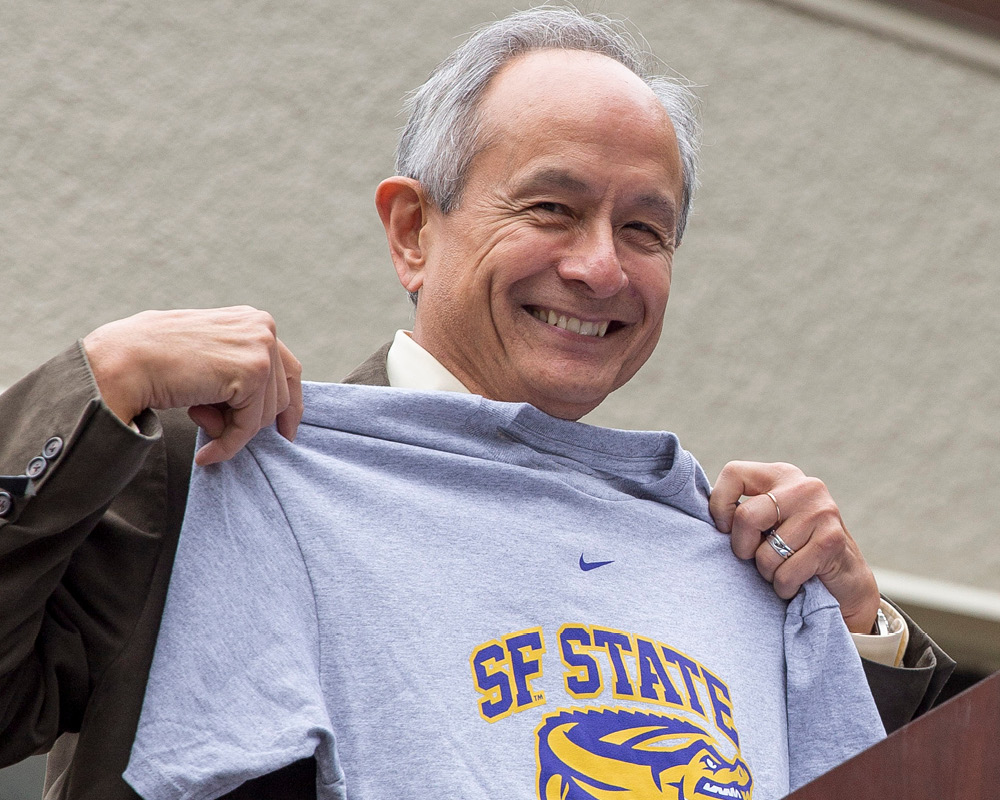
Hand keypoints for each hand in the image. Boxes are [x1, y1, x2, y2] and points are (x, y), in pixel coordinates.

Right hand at [83, 307, 302, 465]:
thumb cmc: (155, 360)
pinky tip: (207, 454)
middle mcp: (264, 328)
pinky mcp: (253, 372)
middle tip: (206, 420)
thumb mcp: (208, 354)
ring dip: (231, 430)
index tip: (286, 431)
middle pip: (279, 396)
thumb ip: (237, 367)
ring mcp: (261, 348)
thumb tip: (267, 408)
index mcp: (254, 320)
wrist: (124, 361)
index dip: (290, 405)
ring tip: (196, 418)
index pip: (289, 369)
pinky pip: (249, 426)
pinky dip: (228, 445)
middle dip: (246, 420)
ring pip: (265, 414)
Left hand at [709, 460, 879, 633]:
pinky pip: (786, 573)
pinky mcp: (833, 540)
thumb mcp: (767, 520)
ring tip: (782, 569)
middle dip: (743, 548)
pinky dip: (783, 586)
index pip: (734, 473)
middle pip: (746, 516)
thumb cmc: (793, 549)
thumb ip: (741, 510)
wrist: (846, 580)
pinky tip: (795, 583)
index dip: (719, 505)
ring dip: (767, 573)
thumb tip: (696, 511)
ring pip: (765, 553)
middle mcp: (803, 486)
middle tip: (754, 558)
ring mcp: (821, 511)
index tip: (724, 529)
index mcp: (780, 475)